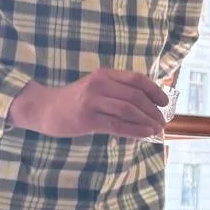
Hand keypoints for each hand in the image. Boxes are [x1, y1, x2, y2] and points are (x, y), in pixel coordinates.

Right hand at [8, 70, 169, 138]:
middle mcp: (100, 84)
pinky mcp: (87, 119)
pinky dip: (135, 130)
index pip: (136, 79)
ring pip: (128, 110)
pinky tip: (146, 134)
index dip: (154, 90)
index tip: (165, 102)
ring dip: (147, 120)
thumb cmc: (75, 100)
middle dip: (153, 109)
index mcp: (105, 75)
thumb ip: (118, 91)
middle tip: (163, 120)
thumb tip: (148, 103)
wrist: (44, 108)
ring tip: (157, 129)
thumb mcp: (96, 88)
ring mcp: (92, 101)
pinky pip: (117, 125)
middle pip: (135, 96)